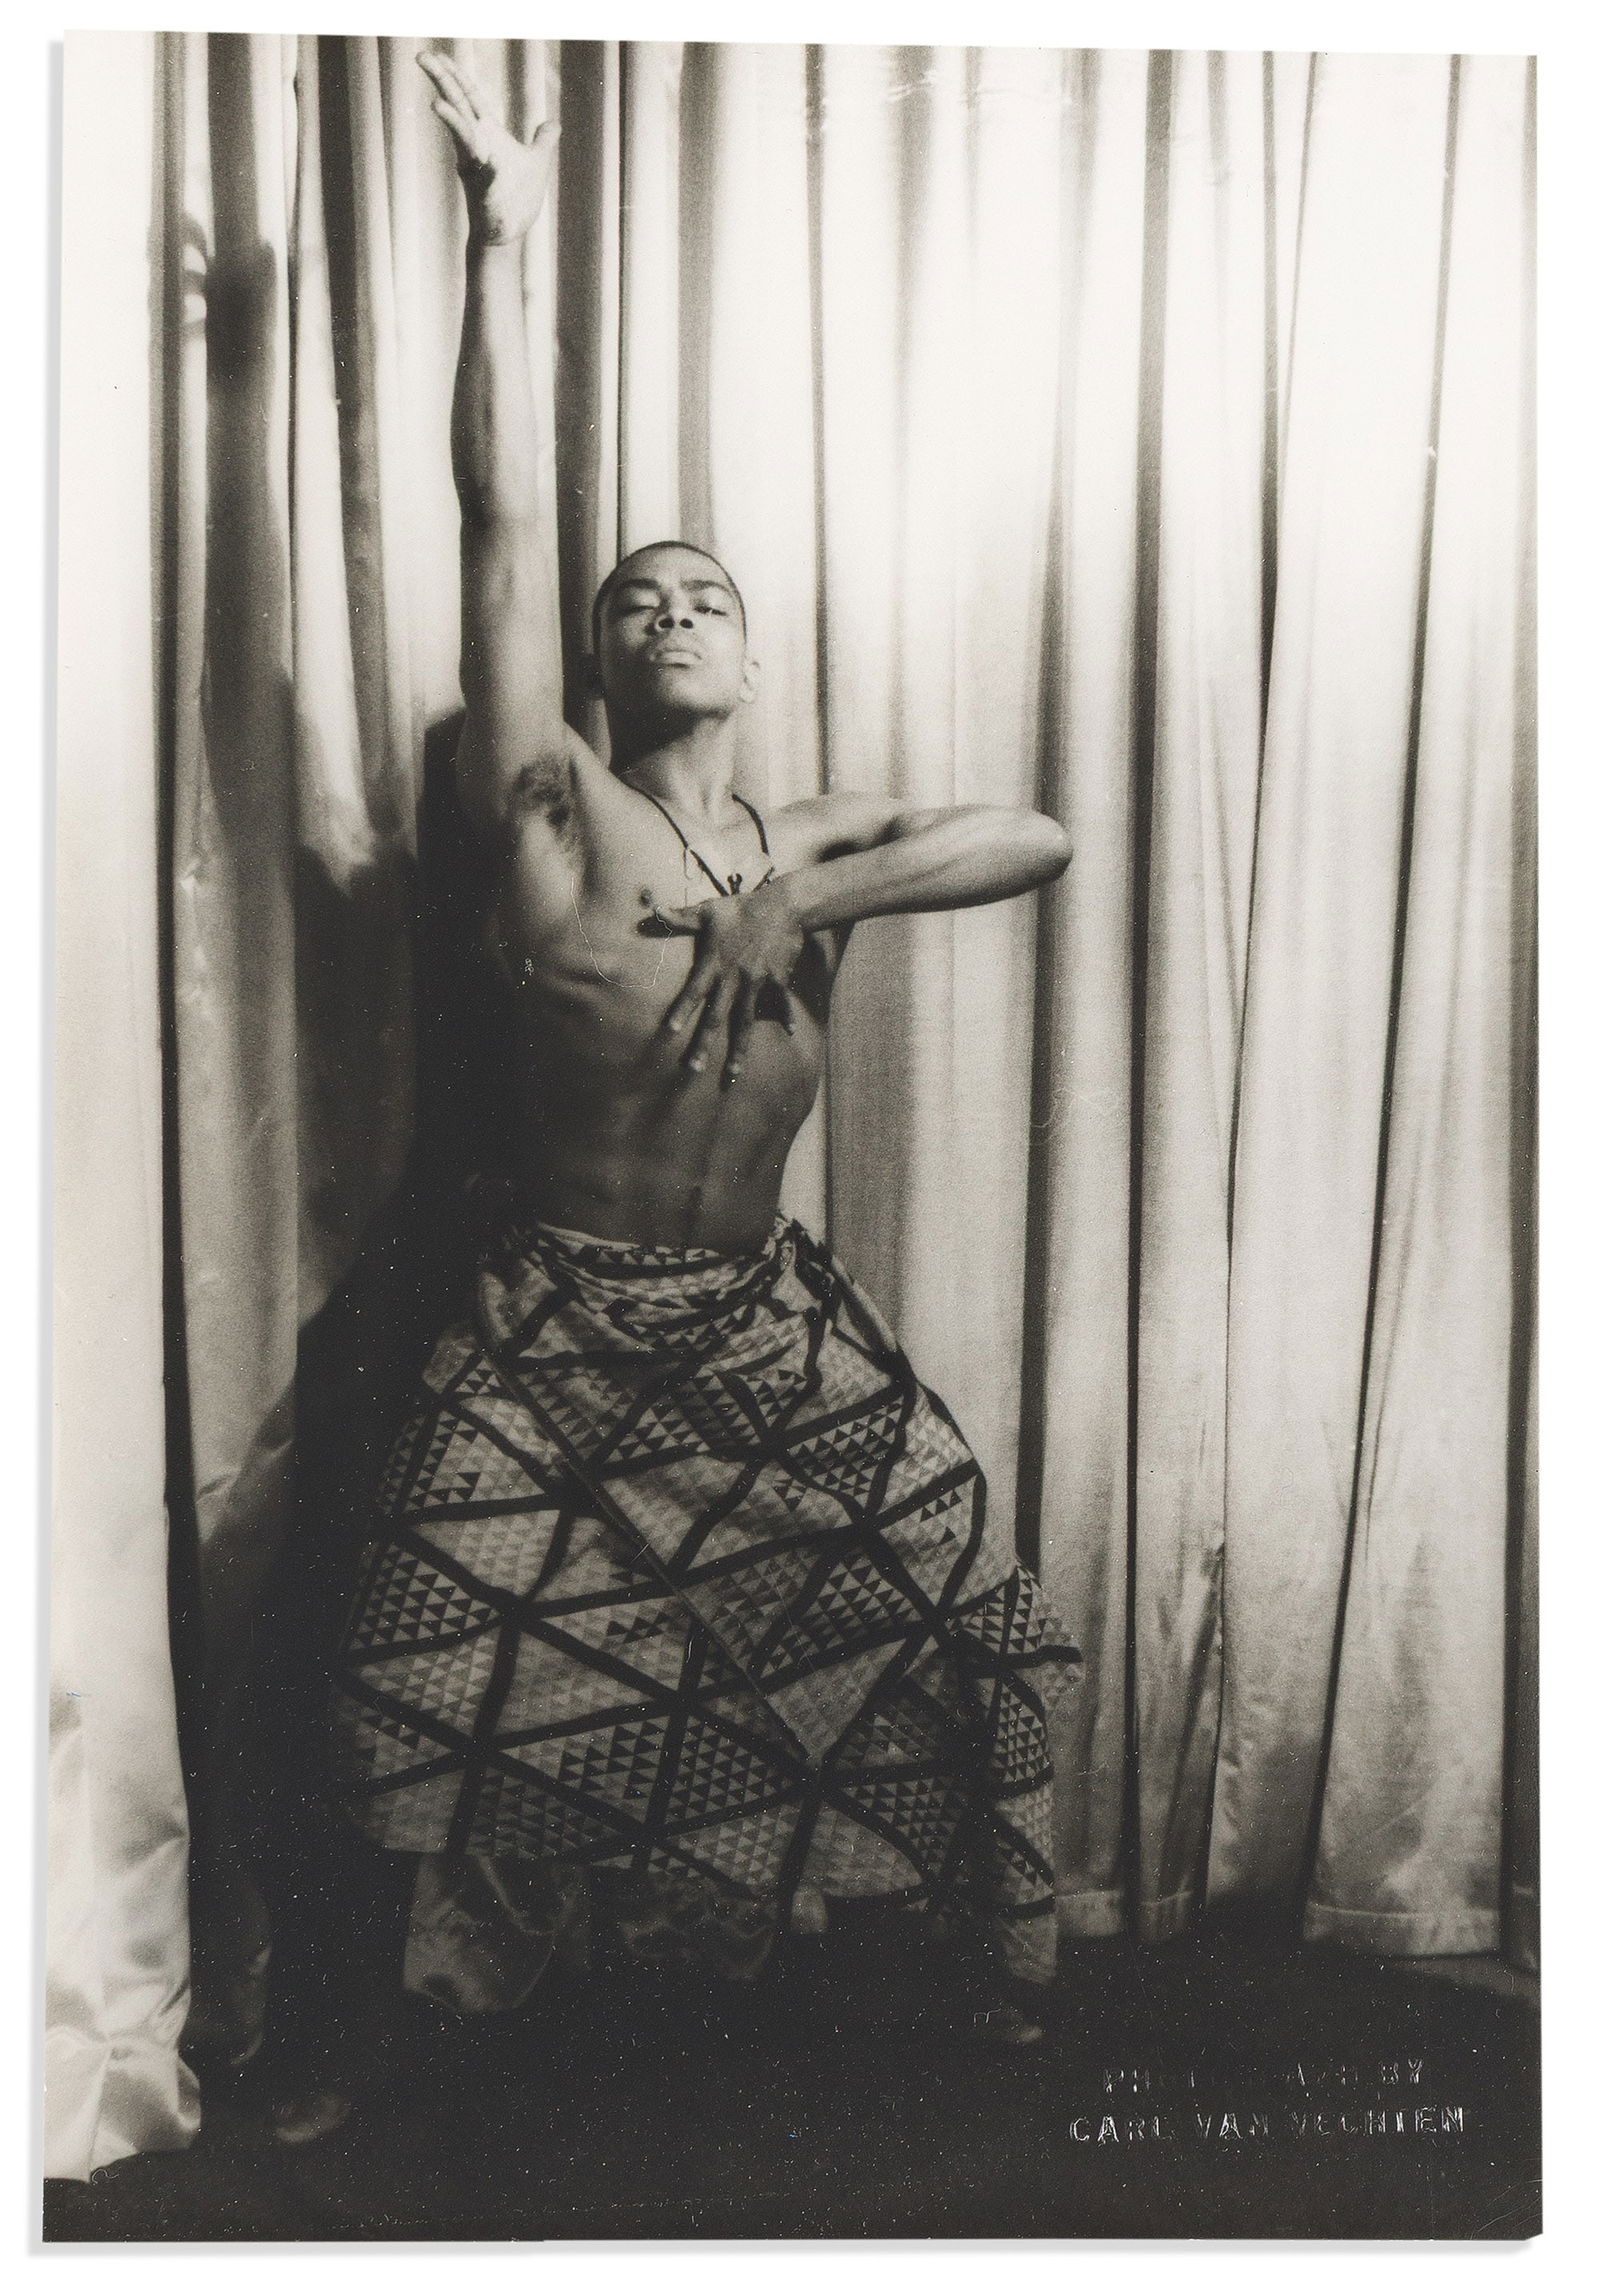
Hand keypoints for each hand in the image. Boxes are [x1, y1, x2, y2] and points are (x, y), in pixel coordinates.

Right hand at [418, 49, 557, 244]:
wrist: (508, 234)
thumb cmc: (517, 202)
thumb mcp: (537, 163)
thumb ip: (542, 141)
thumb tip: (553, 124)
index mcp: (489, 134)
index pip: (471, 97)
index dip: (458, 75)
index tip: (440, 54)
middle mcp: (477, 143)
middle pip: (459, 104)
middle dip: (442, 79)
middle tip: (421, 55)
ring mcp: (476, 162)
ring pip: (461, 129)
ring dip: (449, 111)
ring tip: (434, 94)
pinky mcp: (481, 184)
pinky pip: (477, 163)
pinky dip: (469, 145)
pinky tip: (463, 134)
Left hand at [641, 880, 804, 1085]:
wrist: (782, 905)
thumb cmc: (742, 907)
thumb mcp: (709, 910)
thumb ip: (681, 917)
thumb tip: (655, 909)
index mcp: (714, 963)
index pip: (693, 991)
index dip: (682, 1011)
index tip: (671, 1032)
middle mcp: (733, 977)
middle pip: (716, 1017)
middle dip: (704, 1045)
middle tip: (693, 1069)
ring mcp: (756, 981)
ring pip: (745, 1021)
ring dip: (739, 1049)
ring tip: (733, 1072)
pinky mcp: (777, 978)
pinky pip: (781, 1003)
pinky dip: (786, 1017)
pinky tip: (788, 1034)